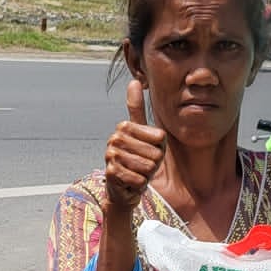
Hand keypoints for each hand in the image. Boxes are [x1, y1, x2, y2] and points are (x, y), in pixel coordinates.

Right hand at [103, 79, 165, 211]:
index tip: (148, 153)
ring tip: (137, 174)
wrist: (124, 189)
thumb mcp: (145, 135)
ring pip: (147, 167)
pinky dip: (139, 185)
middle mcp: (115, 138)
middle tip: (142, 166)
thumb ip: (138, 110)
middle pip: (154, 154)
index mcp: (125, 127)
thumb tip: (134, 81)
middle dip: (153, 165)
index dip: (160, 150)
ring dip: (146, 175)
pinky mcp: (111, 173)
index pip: (159, 138)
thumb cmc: (138, 160)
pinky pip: (139, 180)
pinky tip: (131, 184)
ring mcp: (111, 156)